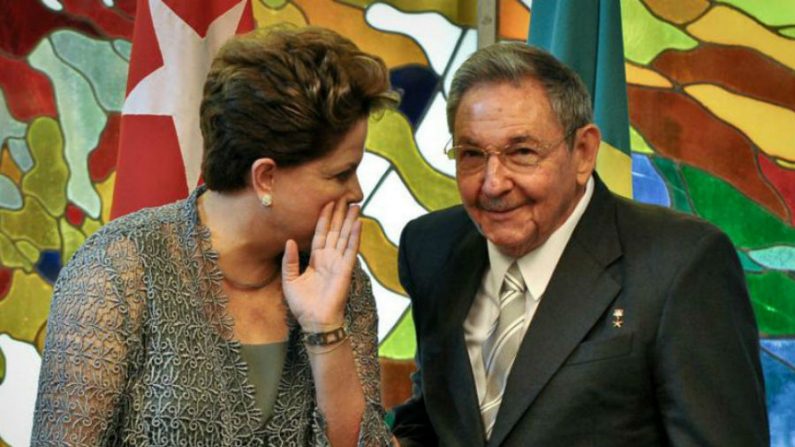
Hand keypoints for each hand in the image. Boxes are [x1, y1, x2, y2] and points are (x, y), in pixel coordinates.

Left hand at [281, 199, 361, 330]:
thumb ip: (290, 260)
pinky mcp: (345, 269)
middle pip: (335, 231)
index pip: (321, 233)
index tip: (327, 202)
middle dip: (339, 214)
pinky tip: (358, 223)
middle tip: (344, 196)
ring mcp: (338, 263)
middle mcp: (329, 258)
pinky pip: (351, 249)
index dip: (324, 218)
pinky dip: (355, 236)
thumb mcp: (289, 280)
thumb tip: (289, 240)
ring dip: (349, 220)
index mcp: (316, 259)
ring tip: (355, 204)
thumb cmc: (303, 304)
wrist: (315, 321)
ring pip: (344, 236)